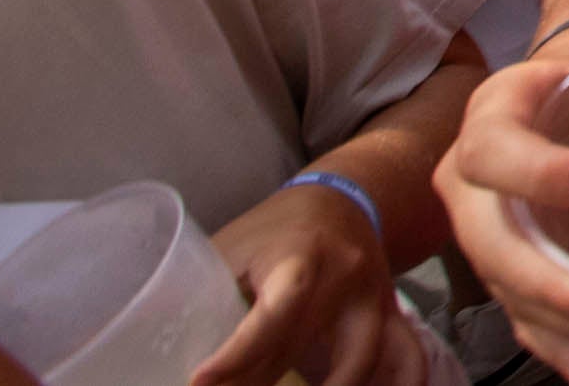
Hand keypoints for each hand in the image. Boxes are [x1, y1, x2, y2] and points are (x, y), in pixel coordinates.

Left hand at [193, 176, 396, 385]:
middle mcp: (347, 277)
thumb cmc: (273, 230)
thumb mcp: (234, 249)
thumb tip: (160, 353)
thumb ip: (209, 296)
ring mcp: (376, 298)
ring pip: (362, 361)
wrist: (343, 201)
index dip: (237, 354)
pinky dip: (400, 385)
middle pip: (302, 348)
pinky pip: (408, 357)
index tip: (200, 382)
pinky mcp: (392, 315)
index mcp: (301, 255)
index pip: (275, 311)